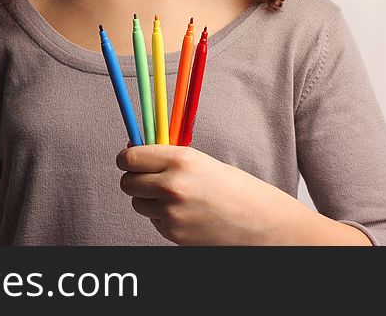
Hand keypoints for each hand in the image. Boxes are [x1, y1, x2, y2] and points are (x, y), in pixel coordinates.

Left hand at [116, 144, 303, 244]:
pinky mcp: (173, 233)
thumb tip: (131, 152)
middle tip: (147, 178)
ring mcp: (171, 212)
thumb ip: (166, 157)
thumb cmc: (232, 186)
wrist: (259, 221)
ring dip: (147, 200)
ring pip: (138, 203)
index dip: (126, 159)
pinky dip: (162, 217)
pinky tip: (186, 213)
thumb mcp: (200, 161)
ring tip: (174, 197)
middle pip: (127, 182)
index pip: (130, 158)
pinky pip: (153, 221)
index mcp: (180, 159)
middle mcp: (171, 185)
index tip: (128, 159)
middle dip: (134, 180)